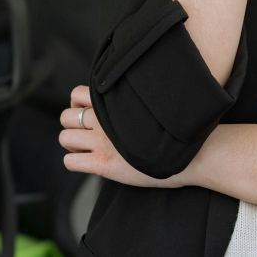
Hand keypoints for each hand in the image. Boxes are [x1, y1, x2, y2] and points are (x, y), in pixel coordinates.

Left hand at [59, 85, 183, 188]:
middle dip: (72, 124)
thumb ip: (127, 101)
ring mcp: (102, 141)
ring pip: (64, 137)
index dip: (78, 105)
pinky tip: (89, 163)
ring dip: (72, 143)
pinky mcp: (103, 163)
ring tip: (86, 149)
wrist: (192, 153)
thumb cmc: (175, 130)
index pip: (77, 94)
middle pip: (66, 115)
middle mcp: (104, 119)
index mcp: (114, 102)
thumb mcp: (148, 105)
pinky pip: (70, 161)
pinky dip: (75, 162)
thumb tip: (119, 98)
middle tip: (85, 134)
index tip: (87, 113)